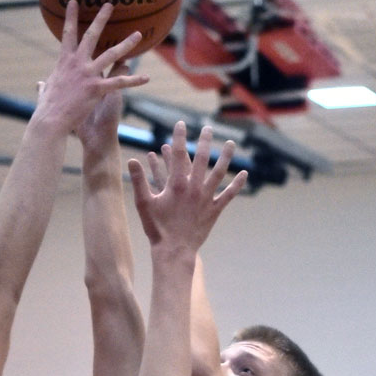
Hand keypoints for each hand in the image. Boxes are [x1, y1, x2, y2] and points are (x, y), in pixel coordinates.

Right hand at [35, 1, 149, 139]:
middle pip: (91, 36)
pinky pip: (119, 83)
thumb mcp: (45, 93)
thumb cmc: (46, 110)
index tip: (74, 1)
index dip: (70, 17)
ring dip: (126, 44)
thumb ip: (45, 86)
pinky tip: (146, 78)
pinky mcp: (97, 88)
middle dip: (101, 19)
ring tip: (138, 35)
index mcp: (64, 62)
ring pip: (111, 54)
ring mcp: (88, 74)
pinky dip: (134, 81)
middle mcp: (77, 63)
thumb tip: (40, 84)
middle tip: (109, 5)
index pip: (68, 34)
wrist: (51, 121)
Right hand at [128, 122, 247, 251]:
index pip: (179, 154)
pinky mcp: (214, 211)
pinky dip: (237, 184)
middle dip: (204, 141)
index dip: (180, 137)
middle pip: (202, 159)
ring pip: (219, 173)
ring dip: (225, 157)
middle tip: (207, 128)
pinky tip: (244, 174)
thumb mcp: (143, 204)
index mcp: (177, 184)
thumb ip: (138, 181)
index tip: (181, 124)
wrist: (174, 251)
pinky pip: (228, 195)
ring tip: (230, 143)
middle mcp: (194, 188)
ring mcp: (206, 199)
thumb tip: (131, 160)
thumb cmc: (157, 228)